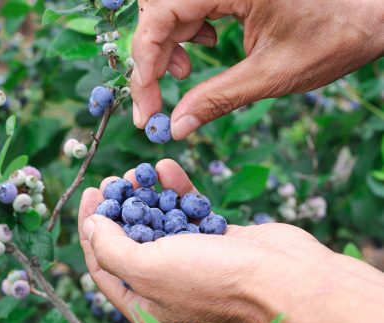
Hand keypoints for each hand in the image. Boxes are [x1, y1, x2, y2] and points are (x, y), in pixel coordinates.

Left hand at [78, 159, 383, 322]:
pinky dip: (176, 190)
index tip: (92, 195)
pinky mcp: (214, 238)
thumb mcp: (148, 269)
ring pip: (159, 223)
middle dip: (120, 208)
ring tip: (137, 172)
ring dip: (147, 196)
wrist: (282, 275)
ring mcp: (192, 260)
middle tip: (113, 181)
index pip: (104, 266)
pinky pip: (188, 211)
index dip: (91, 230)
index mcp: (146, 305)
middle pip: (130, 241)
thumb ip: (112, 250)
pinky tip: (166, 168)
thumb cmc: (212, 279)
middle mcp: (167, 285)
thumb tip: (92, 227)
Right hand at [130, 0, 383, 138]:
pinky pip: (193, 3)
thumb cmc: (335, 35)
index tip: (146, 109)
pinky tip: (205, 46)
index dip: (144, 65)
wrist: (374, 10)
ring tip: (182, 74)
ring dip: (168, 44)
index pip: (159, 17)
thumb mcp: (272, 74)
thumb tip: (177, 127)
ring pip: (171, 7)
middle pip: (159, 10)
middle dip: (152, 57)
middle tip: (158, 100)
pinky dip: (189, 30)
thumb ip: (218, 99)